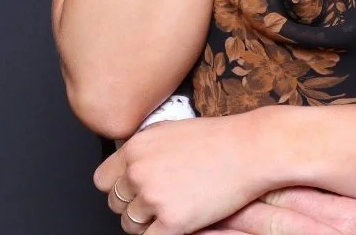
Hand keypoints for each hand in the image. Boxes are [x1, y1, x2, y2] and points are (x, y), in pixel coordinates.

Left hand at [96, 114, 271, 234]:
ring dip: (146, 222)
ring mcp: (154, 197)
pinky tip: (178, 222)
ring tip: (169, 211)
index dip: (118, 187)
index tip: (131, 189)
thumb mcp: (172, 131)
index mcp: (136, 148)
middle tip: (157, 201)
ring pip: (129, 224)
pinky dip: (160, 234)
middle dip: (133, 205)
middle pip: (115, 203)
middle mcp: (139, 172)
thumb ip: (145, 151)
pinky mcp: (172, 221)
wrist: (253, 148)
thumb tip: (130, 168)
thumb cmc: (220, 138)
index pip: (102, 180)